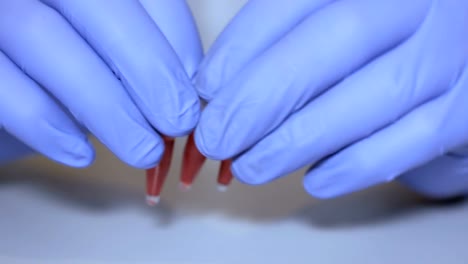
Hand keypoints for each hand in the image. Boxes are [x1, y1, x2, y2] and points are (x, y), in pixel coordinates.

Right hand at [0, 0, 201, 167]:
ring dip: (106, 105)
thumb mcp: (103, 58)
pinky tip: (81, 153)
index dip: (175, 37)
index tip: (196, 88)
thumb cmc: (56, 73)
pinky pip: (0, 84)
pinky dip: (45, 123)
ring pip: (41, 36)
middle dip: (148, 68)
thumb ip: (139, 58)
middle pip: (97, 4)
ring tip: (144, 152)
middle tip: (178, 123)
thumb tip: (189, 87)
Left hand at [194, 0, 467, 197]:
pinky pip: (415, 139)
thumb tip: (219, 87)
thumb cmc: (378, 40)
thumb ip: (284, 38)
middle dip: (263, 97)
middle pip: (335, 41)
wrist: (459, 48)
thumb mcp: (334, 17)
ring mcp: (452, 52)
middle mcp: (418, 2)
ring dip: (298, 140)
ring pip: (372, 96)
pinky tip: (314, 180)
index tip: (207, 89)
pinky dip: (356, 165)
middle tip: (216, 139)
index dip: (244, 45)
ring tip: (249, 166)